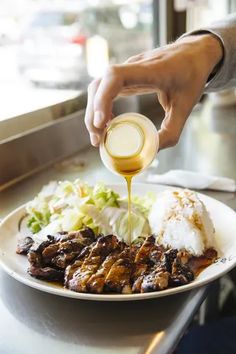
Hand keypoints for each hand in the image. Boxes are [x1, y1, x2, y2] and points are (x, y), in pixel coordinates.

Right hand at [85, 34, 222, 148]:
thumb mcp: (186, 107)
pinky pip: (105, 87)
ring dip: (93, 110)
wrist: (194, 54)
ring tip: (99, 135)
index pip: (115, 77)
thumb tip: (151, 152)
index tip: (102, 122)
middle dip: (93, 113)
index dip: (103, 98)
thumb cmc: (191, 77)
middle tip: (97, 139)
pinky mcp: (125, 74)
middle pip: (100, 84)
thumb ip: (170, 131)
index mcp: (151, 70)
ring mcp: (127, 68)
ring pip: (98, 86)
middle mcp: (134, 66)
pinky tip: (106, 122)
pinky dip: (100, 105)